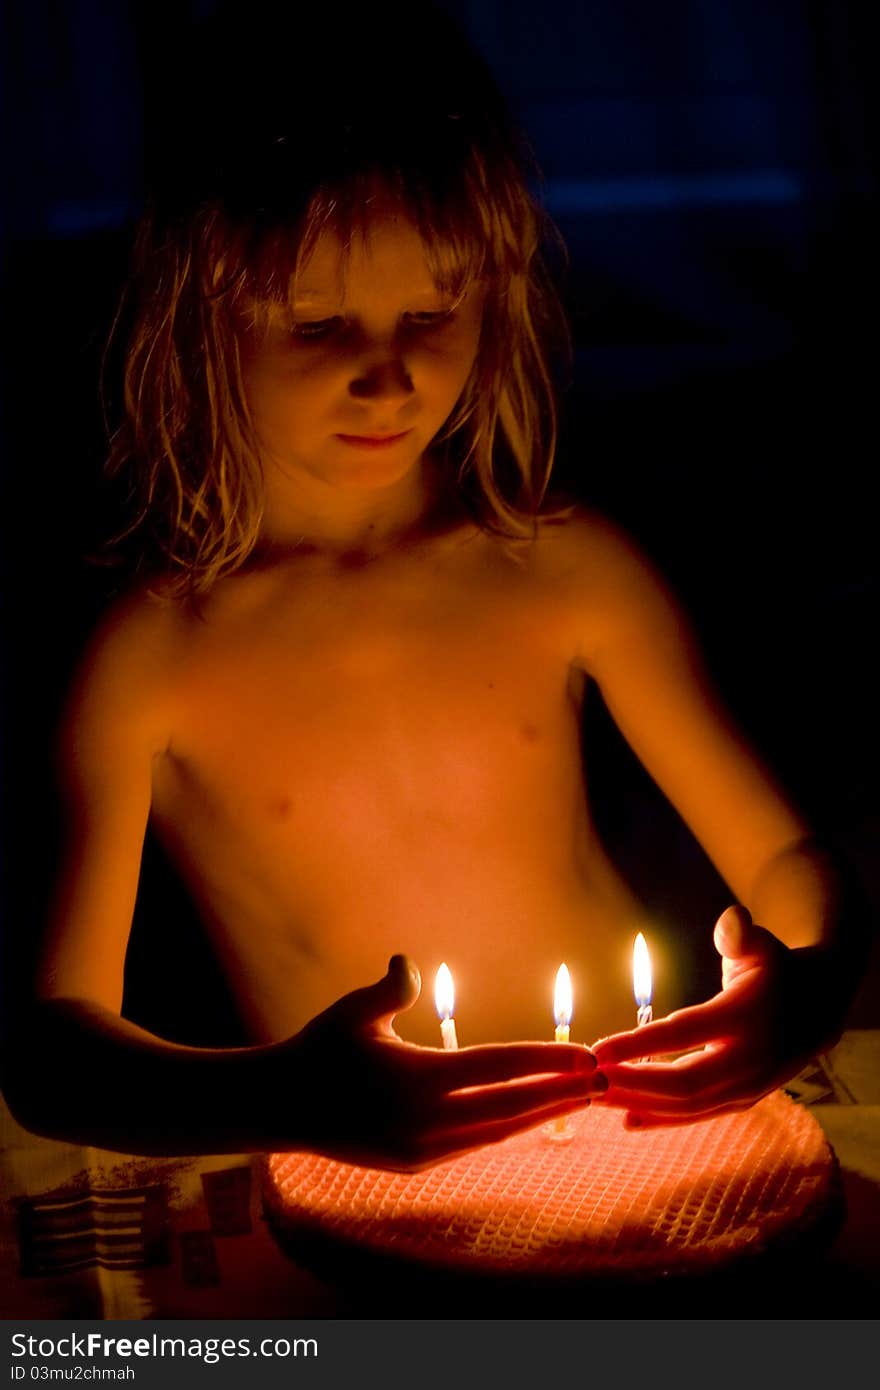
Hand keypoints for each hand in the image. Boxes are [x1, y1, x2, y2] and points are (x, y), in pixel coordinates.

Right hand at [278, 954, 604, 1169]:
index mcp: (417, 1078)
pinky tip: (530, 1118)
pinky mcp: (415, 1165)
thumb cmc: (320, 1048)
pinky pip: (474, 1146)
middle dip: (563, 1093)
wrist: (280, 1108)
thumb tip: (410, 961)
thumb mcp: (353, 1011)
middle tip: (606, 1079)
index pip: (499, 1067)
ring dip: (542, 1115)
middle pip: (512, 1106)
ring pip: (498, 1132)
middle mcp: (426, 1121)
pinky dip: (507, 1131)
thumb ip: (390, 988)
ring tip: (581, 1100)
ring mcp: (422, 1149)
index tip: (586, 1055)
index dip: (547, 1059)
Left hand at [591, 906, 849, 1128]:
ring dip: (639, 1104)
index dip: (640, 1044)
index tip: (597, 1050)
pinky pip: (697, 1116)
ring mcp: (748, 1087)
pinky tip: (625, 1119)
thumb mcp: (760, 943)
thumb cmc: (773, 968)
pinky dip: (662, 1120)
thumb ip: (739, 933)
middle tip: (587, 1080)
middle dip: (632, 1084)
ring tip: (595, 1098)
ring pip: (688, 1107)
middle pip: (684, 1083)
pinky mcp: (742, 1102)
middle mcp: (749, 1059)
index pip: (685, 1033)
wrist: (818, 1010)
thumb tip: (732, 920)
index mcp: (745, 1016)